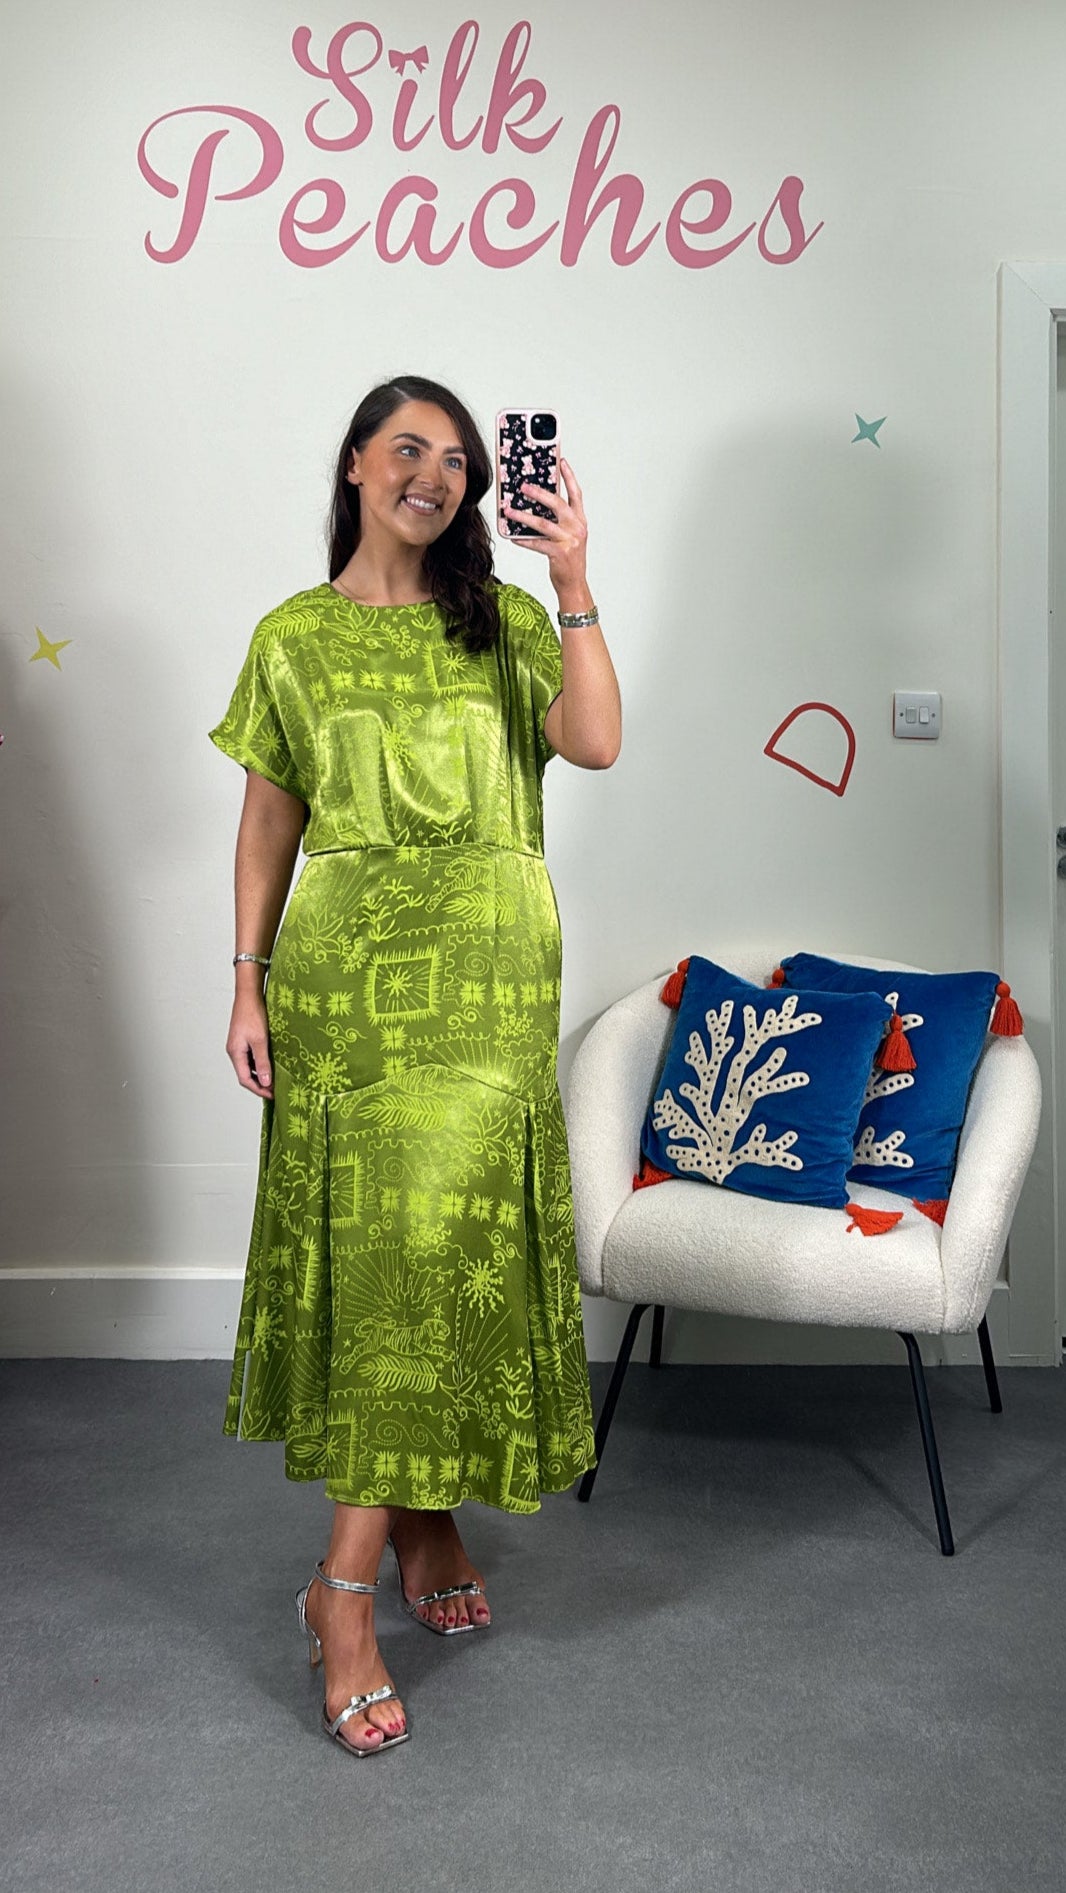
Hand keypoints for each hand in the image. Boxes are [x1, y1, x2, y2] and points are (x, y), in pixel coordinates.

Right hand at [227, 993, 273, 1097]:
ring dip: (260, 1074)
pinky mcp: (244, 1040)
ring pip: (248, 1066)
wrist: (248, 994)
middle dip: (260, 1084)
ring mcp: (238, 1046)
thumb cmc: (253, 1014)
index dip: (258, 1089)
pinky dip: (260, 1063)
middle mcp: (234, 1051)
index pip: (244, 1079)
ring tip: (275, 1079)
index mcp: (235, 1053)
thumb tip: (265, 1082)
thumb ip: (262, 1062)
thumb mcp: (260, 1041)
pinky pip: (251, 1057)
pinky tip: (271, 1063)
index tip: (272, 1095)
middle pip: (245, 1074)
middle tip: (275, 1090)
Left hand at [501, 457, 589, 599]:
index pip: (576, 493)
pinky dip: (524, 539)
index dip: (569, 476)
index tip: (561, 461)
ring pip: (544, 523)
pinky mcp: (560, 554)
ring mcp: (570, 541)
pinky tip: (513, 536)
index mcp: (580, 520)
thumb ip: (558, 520)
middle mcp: (577, 528)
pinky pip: (538, 543)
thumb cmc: (568, 558)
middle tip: (523, 487)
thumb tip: (535, 504)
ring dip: (524, 516)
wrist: (574, 584)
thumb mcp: (567, 535)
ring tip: (509, 511)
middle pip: (558, 504)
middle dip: (539, 493)